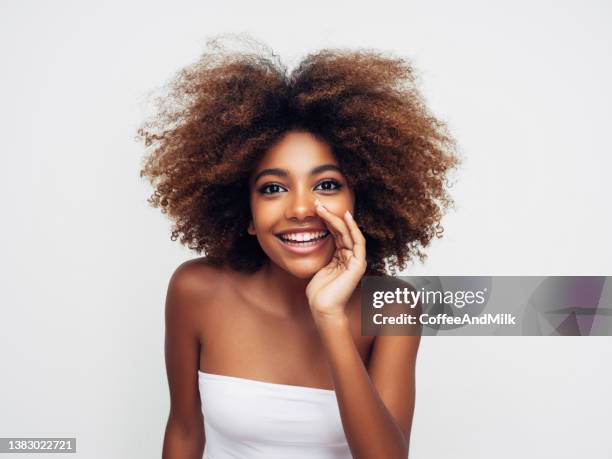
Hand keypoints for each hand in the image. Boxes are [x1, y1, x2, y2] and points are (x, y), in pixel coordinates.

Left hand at [305, 199, 366, 320]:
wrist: (323, 308)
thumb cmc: (318, 292)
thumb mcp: (318, 267)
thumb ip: (322, 254)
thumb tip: (311, 238)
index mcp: (342, 258)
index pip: (338, 234)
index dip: (328, 221)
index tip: (317, 209)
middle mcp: (351, 258)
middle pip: (343, 231)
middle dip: (331, 216)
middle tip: (318, 204)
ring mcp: (356, 261)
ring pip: (349, 233)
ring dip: (337, 219)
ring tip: (324, 208)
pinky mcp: (358, 265)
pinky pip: (358, 241)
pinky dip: (352, 228)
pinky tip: (345, 217)